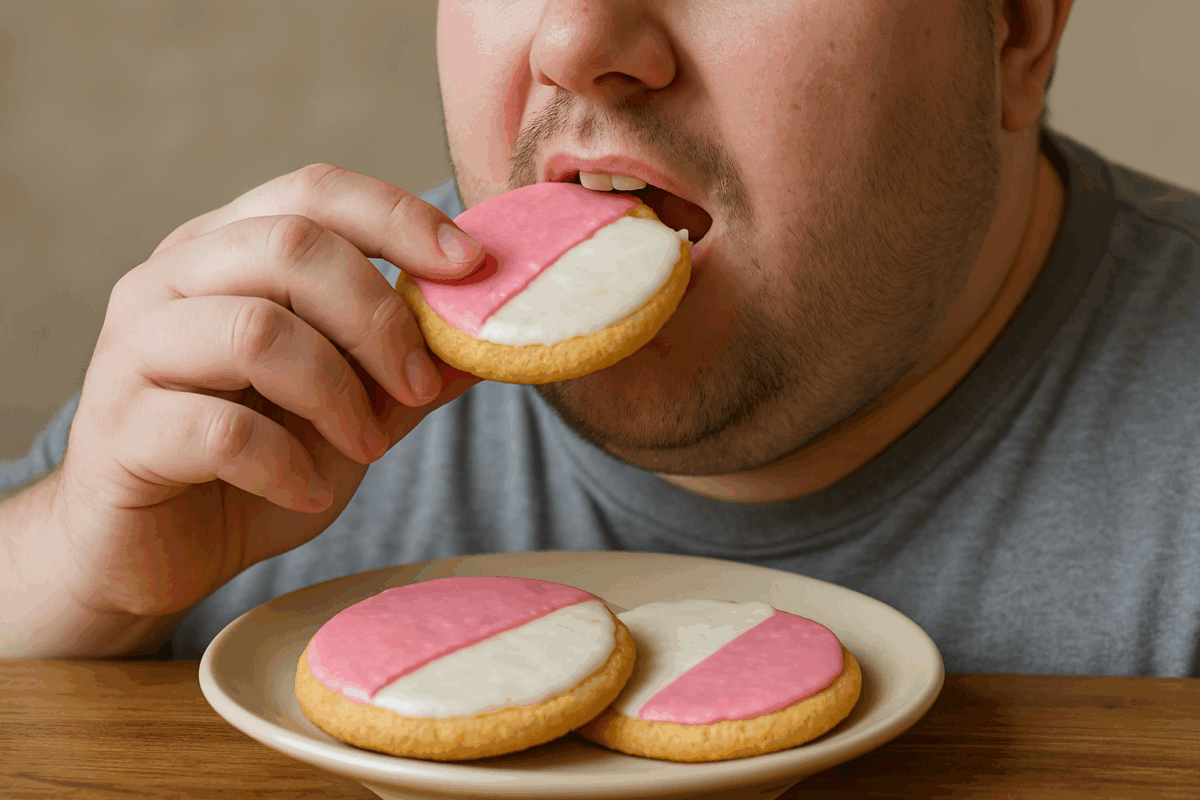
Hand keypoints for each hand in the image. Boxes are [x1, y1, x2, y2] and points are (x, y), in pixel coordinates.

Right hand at [52, 164, 482, 619]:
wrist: (154, 553)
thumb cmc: (252, 468)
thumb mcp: (350, 412)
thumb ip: (405, 370)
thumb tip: (490, 336)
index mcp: (228, 252)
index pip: (315, 192)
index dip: (400, 218)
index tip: (472, 266)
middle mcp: (170, 280)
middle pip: (291, 245)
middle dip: (379, 318)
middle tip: (419, 387)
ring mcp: (134, 350)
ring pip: (255, 330)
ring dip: (336, 395)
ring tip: (365, 447)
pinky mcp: (118, 429)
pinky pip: (218, 429)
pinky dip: (285, 464)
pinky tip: (306, 490)